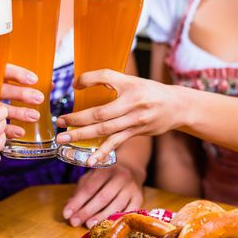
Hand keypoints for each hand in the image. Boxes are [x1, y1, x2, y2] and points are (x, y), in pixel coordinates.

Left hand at [56, 69, 179, 165]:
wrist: (177, 106)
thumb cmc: (148, 90)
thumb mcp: (130, 80)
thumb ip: (106, 79)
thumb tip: (76, 84)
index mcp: (130, 86)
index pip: (106, 77)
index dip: (88, 80)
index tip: (73, 85)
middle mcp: (132, 104)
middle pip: (100, 112)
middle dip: (77, 119)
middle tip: (59, 121)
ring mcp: (134, 121)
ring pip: (105, 130)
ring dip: (82, 136)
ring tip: (64, 140)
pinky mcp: (136, 132)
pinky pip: (116, 143)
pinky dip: (102, 152)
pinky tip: (90, 161)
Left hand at [63, 163, 143, 228]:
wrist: (130, 169)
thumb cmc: (106, 174)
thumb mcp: (91, 176)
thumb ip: (80, 190)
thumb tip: (69, 206)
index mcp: (105, 169)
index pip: (89, 187)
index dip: (77, 202)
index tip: (67, 213)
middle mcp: (120, 177)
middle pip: (102, 197)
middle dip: (86, 211)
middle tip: (74, 222)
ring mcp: (131, 188)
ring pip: (116, 205)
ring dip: (100, 217)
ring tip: (88, 225)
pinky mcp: (139, 198)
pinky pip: (128, 211)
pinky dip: (117, 219)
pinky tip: (107, 224)